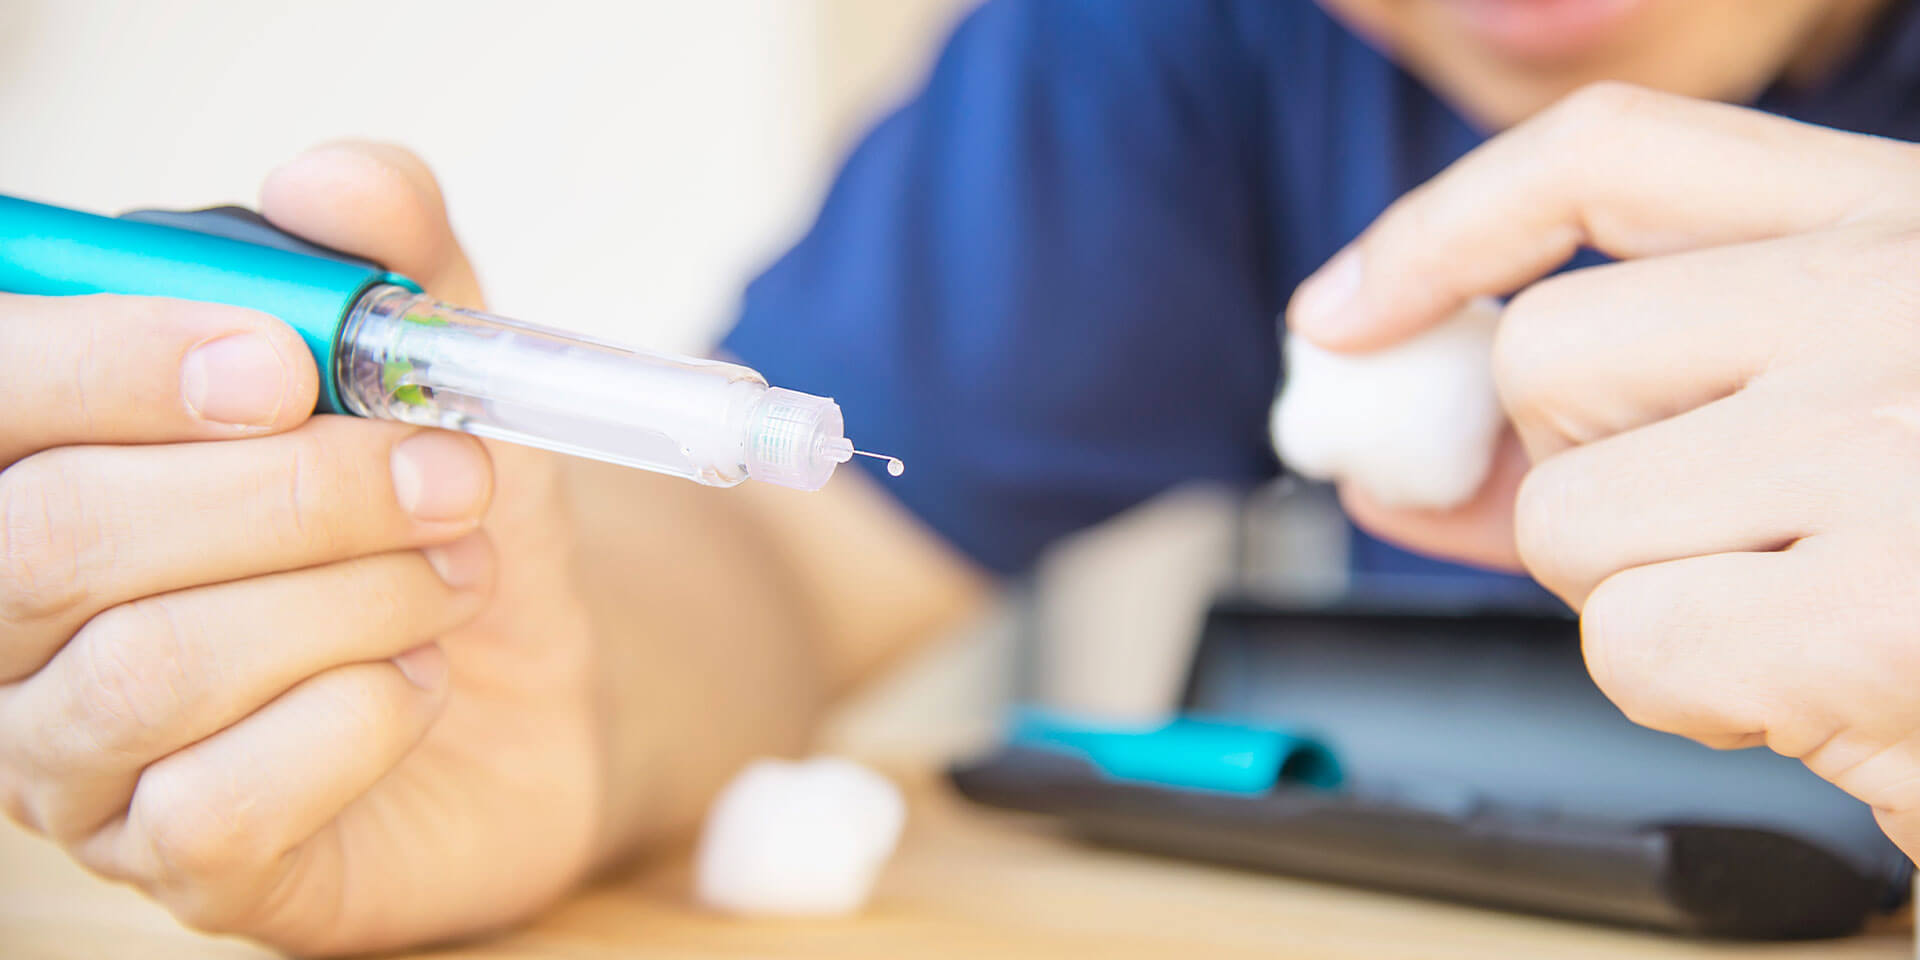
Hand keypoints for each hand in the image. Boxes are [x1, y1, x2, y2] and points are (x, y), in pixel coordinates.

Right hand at [0, 144, 602, 952]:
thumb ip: (390, 261)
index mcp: (48, 463)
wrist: (539, 674)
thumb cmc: (445, 512)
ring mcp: (81, 757)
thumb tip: (331, 182)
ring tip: (454, 571)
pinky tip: (418, 681)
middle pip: (56, 543)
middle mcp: (20, 619)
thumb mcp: (438, 369)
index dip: (110, 366)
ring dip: (347, 598)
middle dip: (287, 494)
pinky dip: (355, 720)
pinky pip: (221, 805)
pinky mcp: (182, 864)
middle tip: (443, 473)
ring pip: (148, 671)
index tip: (283, 361)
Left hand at [1287, 83, 1919, 854]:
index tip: (1345, 316)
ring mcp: (1897, 440)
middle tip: (1733, 536)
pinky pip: (1634, 643)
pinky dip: (1699, 692)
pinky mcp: (1890, 608)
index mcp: (1906, 227)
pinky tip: (1838, 686)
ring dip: (1651, 598)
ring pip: (1571, 513)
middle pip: (1552, 355)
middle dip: (1587, 474)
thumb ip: (1650, 417)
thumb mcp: (1867, 411)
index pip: (1614, 161)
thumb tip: (1422, 462)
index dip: (1448, 230)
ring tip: (1824, 617)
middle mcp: (1899, 295)